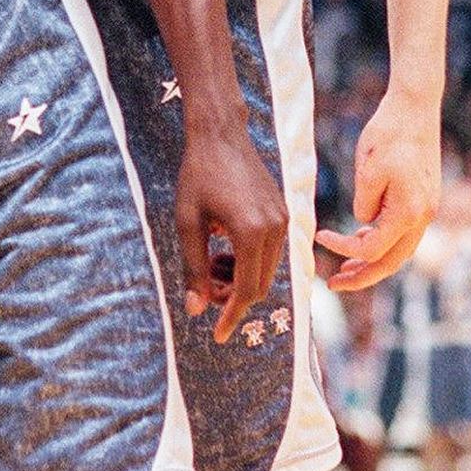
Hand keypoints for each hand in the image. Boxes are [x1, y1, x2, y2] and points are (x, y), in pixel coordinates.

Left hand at [176, 121, 288, 343]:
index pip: (246, 290)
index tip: (217, 336)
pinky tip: (226, 247)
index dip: (231, 316)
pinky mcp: (283, 211)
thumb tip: (195, 310)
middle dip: (234, 296)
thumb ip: (193, 268)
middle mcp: (275, 228)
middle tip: (206, 288)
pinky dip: (251, 260)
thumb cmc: (197, 175)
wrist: (220, 134)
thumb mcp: (187, 222)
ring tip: (214, 262)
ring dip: (242, 278)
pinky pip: (271, 251)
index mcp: (251, 231)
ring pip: (268, 270)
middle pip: (260, 284)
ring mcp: (283, 219)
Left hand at [315, 89, 440, 289]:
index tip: (320, 238)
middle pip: (391, 262)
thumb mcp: (368, 168)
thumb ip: (364, 202)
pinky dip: (380, 241)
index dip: (344, 250)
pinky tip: (360, 237)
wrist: (415, 107)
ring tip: (344, 270)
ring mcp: (426, 210)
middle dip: (362, 277)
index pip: (373, 249)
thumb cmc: (388, 133)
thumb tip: (362, 223)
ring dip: (371, 262)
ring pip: (398, 250)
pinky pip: (401, 232)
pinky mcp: (422, 200)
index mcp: (409, 212)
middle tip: (332, 285)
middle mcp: (423, 217)